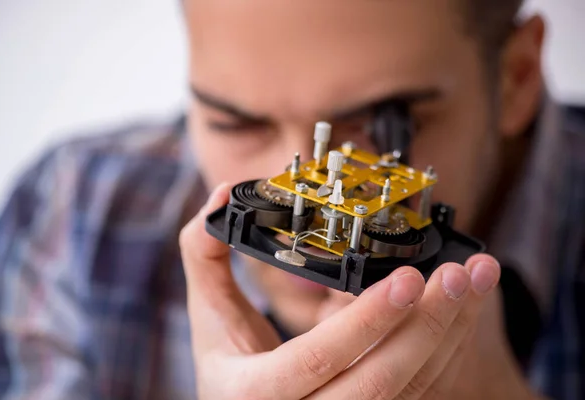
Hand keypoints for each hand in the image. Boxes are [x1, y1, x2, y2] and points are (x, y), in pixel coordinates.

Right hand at [180, 183, 508, 398]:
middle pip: (380, 380)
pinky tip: (461, 308)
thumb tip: (224, 193)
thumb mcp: (209, 315)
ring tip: (475, 280)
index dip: (366, 320)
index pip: (320, 358)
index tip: (405, 275)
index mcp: (258, 393)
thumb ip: (205, 254)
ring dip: (450, 332)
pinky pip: (420, 389)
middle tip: (458, 273)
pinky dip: (446, 347)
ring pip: (410, 388)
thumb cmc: (227, 365)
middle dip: (426, 325)